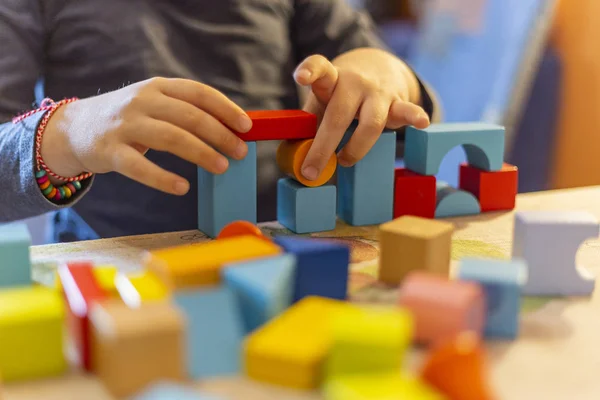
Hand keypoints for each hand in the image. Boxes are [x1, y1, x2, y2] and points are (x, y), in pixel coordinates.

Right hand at [42, 77, 251, 194]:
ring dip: (201, 153)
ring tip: (221, 167)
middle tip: (239, 152)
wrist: (73, 128)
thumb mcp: (153, 104)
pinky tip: (182, 187)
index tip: (246, 126)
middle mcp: (141, 101)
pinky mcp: (109, 151)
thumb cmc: (127, 119)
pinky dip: (162, 178)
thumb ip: (184, 112)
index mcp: (157, 87)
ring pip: (170, 138)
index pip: (198, 93)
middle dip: (220, 135)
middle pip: (189, 117)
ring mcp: (124, 126)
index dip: (225, 109)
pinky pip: (139, 167)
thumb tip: (229, 130)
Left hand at [294, 48, 430, 180]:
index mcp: (331, 79)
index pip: (320, 68)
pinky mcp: (398, 103)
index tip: (301, 77)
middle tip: (311, 171)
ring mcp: (378, 93)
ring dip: (355, 149)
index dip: (310, 71)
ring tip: (344, 161)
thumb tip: (294, 161)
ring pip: (370, 123)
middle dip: (324, 147)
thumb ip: (310, 125)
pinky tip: (422, 122)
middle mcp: (355, 83)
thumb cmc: (340, 95)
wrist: (378, 69)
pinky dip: (414, 117)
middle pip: (339, 114)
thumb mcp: (322, 101)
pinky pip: (407, 111)